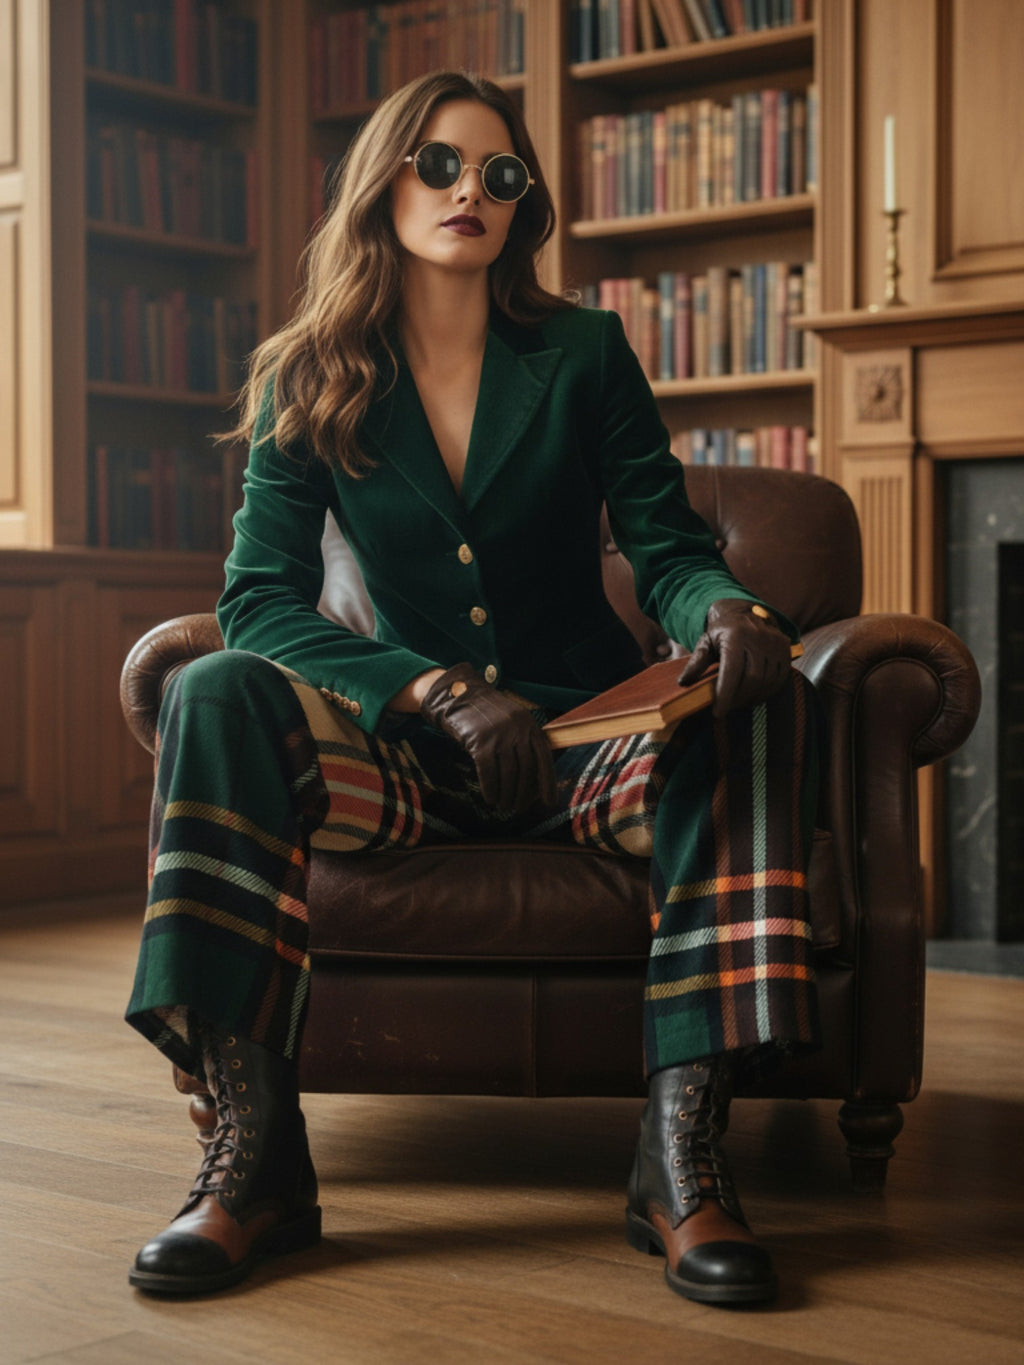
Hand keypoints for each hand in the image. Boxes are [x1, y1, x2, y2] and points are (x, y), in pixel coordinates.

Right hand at [420, 663, 556, 816]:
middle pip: (526, 768)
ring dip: (507, 794)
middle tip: (518, 809)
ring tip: (504, 806)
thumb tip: (534, 779)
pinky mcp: (480, 741)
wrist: (458, 696)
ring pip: (508, 773)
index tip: (549, 802)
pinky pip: (488, 772)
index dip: (547, 782)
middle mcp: (517, 728)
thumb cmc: (485, 715)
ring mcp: (499, 734)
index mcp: (529, 724)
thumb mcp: (511, 721)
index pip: (544, 757)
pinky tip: (490, 799)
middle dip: (523, 793)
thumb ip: (523, 741)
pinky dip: (490, 788)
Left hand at [677, 599, 791, 716]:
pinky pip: (779, 678)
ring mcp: (775, 643)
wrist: (744, 613)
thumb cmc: (721, 632)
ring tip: (739, 702)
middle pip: (752, 679)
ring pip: (766, 681)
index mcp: (736, 636)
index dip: (725, 694)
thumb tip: (683, 682)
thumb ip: (696, 661)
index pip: (732, 671)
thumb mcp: (705, 642)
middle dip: (738, 698)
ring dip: (752, 697)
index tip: (717, 713)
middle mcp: (759, 638)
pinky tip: (754, 695)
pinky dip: (766, 691)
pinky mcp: (786, 650)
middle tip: (727, 707)